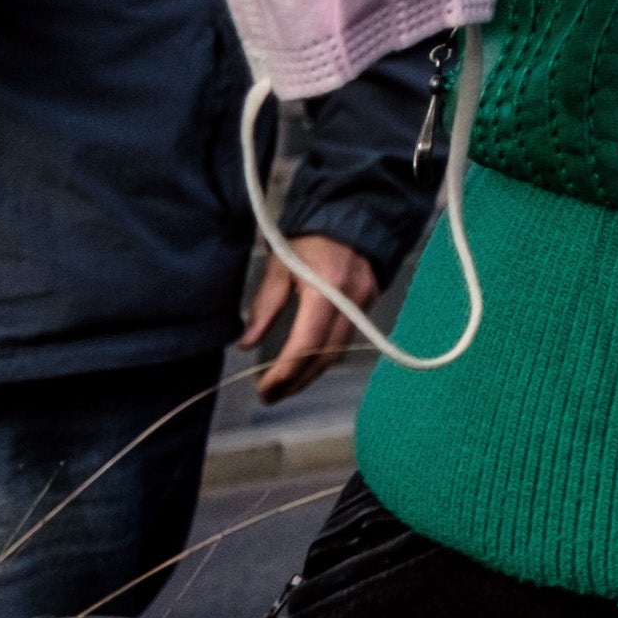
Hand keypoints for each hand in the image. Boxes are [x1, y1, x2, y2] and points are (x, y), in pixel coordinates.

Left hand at [241, 233, 382, 401]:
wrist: (352, 220)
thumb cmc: (310, 241)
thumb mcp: (280, 266)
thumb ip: (265, 304)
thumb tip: (247, 344)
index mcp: (327, 289)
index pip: (306, 343)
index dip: (284, 372)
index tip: (263, 388)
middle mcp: (352, 302)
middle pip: (325, 356)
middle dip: (296, 381)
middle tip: (269, 397)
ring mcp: (365, 305)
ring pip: (338, 353)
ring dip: (309, 375)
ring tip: (283, 388)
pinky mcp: (369, 307)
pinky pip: (345, 342)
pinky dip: (323, 359)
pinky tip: (304, 366)